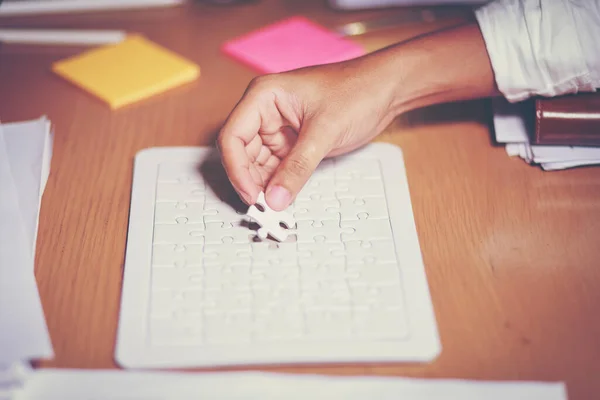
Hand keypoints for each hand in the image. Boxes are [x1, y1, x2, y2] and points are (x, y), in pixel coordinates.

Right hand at [217, 23, 496, 210]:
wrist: (386, 90)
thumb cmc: (357, 92)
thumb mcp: (324, 132)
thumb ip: (298, 168)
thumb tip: (275, 199)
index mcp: (263, 97)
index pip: (233, 136)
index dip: (237, 169)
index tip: (251, 195)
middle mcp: (265, 112)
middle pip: (242, 153)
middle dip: (250, 181)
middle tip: (262, 209)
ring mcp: (278, 128)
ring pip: (258, 164)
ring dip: (263, 186)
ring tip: (272, 208)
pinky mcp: (293, 143)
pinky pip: (277, 167)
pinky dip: (278, 184)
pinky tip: (282, 198)